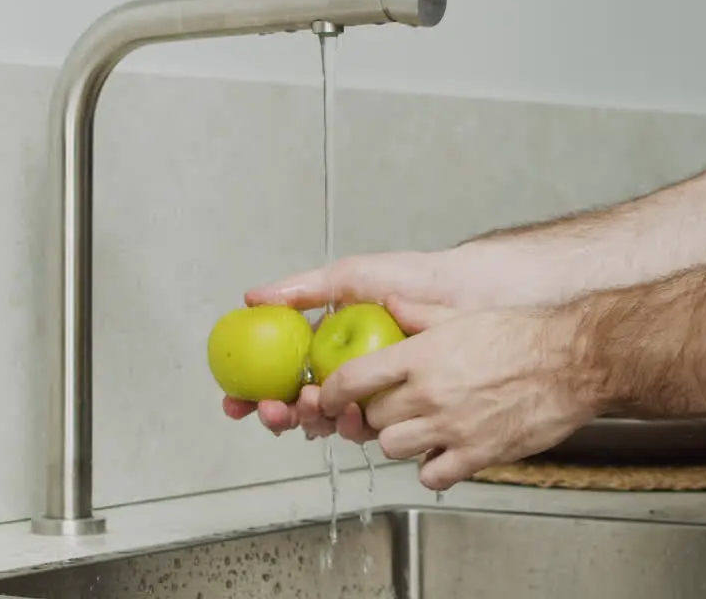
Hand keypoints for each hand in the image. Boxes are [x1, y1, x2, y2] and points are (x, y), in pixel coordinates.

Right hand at [222, 251, 460, 440]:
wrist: (469, 293)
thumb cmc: (415, 279)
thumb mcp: (352, 276)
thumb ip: (304, 289)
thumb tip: (252, 297)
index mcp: (325, 344)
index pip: (279, 375)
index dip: (252, 393)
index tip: (235, 401)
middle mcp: (344, 372)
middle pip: (297, 406)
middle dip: (278, 415)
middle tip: (274, 409)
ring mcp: (370, 392)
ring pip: (328, 421)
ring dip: (311, 420)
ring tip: (313, 403)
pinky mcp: (400, 409)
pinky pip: (368, 428)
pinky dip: (351, 427)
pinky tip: (350, 416)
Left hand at [318, 297, 600, 490]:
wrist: (572, 362)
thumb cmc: (523, 336)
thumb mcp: (461, 313)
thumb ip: (418, 311)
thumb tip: (388, 303)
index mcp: (422, 356)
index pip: (353, 379)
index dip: (332, 392)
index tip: (329, 396)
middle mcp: (431, 393)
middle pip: (371, 417)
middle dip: (372, 414)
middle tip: (387, 407)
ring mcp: (452, 427)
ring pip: (393, 448)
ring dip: (399, 440)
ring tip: (417, 427)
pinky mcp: (477, 454)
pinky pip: (432, 476)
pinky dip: (432, 468)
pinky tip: (443, 452)